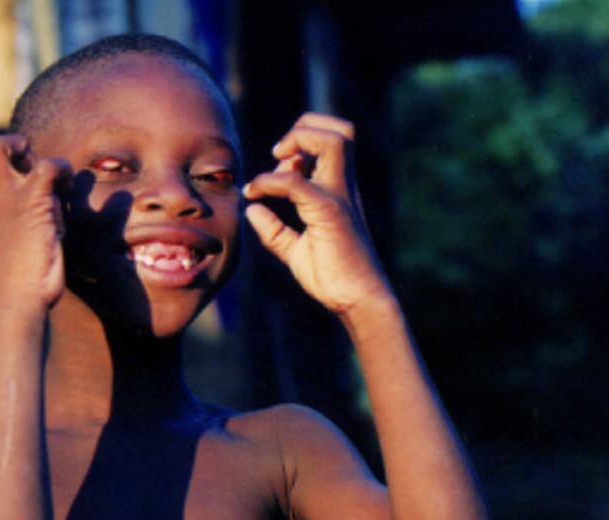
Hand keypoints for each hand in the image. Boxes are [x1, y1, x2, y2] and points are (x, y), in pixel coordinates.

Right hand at [0, 135, 71, 313]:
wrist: (16, 305)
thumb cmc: (13, 286)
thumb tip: (22, 215)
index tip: (15, 184)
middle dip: (4, 147)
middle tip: (28, 172)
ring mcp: (3, 199)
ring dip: (28, 152)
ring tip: (46, 178)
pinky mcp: (31, 203)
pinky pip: (47, 165)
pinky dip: (62, 170)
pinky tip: (68, 188)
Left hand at [243, 114, 390, 315]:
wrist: (357, 300)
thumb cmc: (332, 277)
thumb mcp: (295, 251)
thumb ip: (274, 230)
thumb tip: (251, 209)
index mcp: (337, 191)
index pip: (330, 142)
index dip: (298, 144)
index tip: (271, 171)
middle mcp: (343, 188)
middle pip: (339, 131)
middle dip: (304, 129)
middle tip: (278, 155)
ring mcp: (340, 197)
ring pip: (334, 140)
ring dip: (299, 141)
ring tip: (276, 161)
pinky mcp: (330, 213)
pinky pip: (298, 182)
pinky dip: (271, 181)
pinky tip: (255, 193)